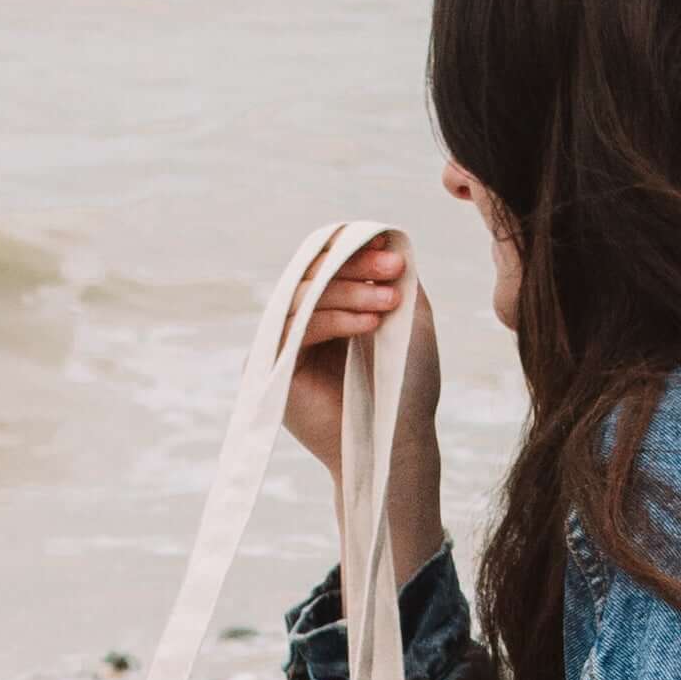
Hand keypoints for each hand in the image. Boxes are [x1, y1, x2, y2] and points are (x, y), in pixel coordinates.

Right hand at [283, 231, 445, 579]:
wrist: (396, 443)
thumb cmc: (406, 388)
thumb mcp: (407, 324)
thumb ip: (396, 282)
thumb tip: (388, 237)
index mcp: (326, 312)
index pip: (330, 267)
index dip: (358, 253)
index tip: (393, 252)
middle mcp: (298, 325)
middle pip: (313, 276)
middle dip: (355, 267)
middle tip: (393, 268)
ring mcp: (282, 346)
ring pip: (305, 298)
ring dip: (349, 293)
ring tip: (388, 301)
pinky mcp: (273, 370)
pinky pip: (297, 329)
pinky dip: (334, 320)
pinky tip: (369, 323)